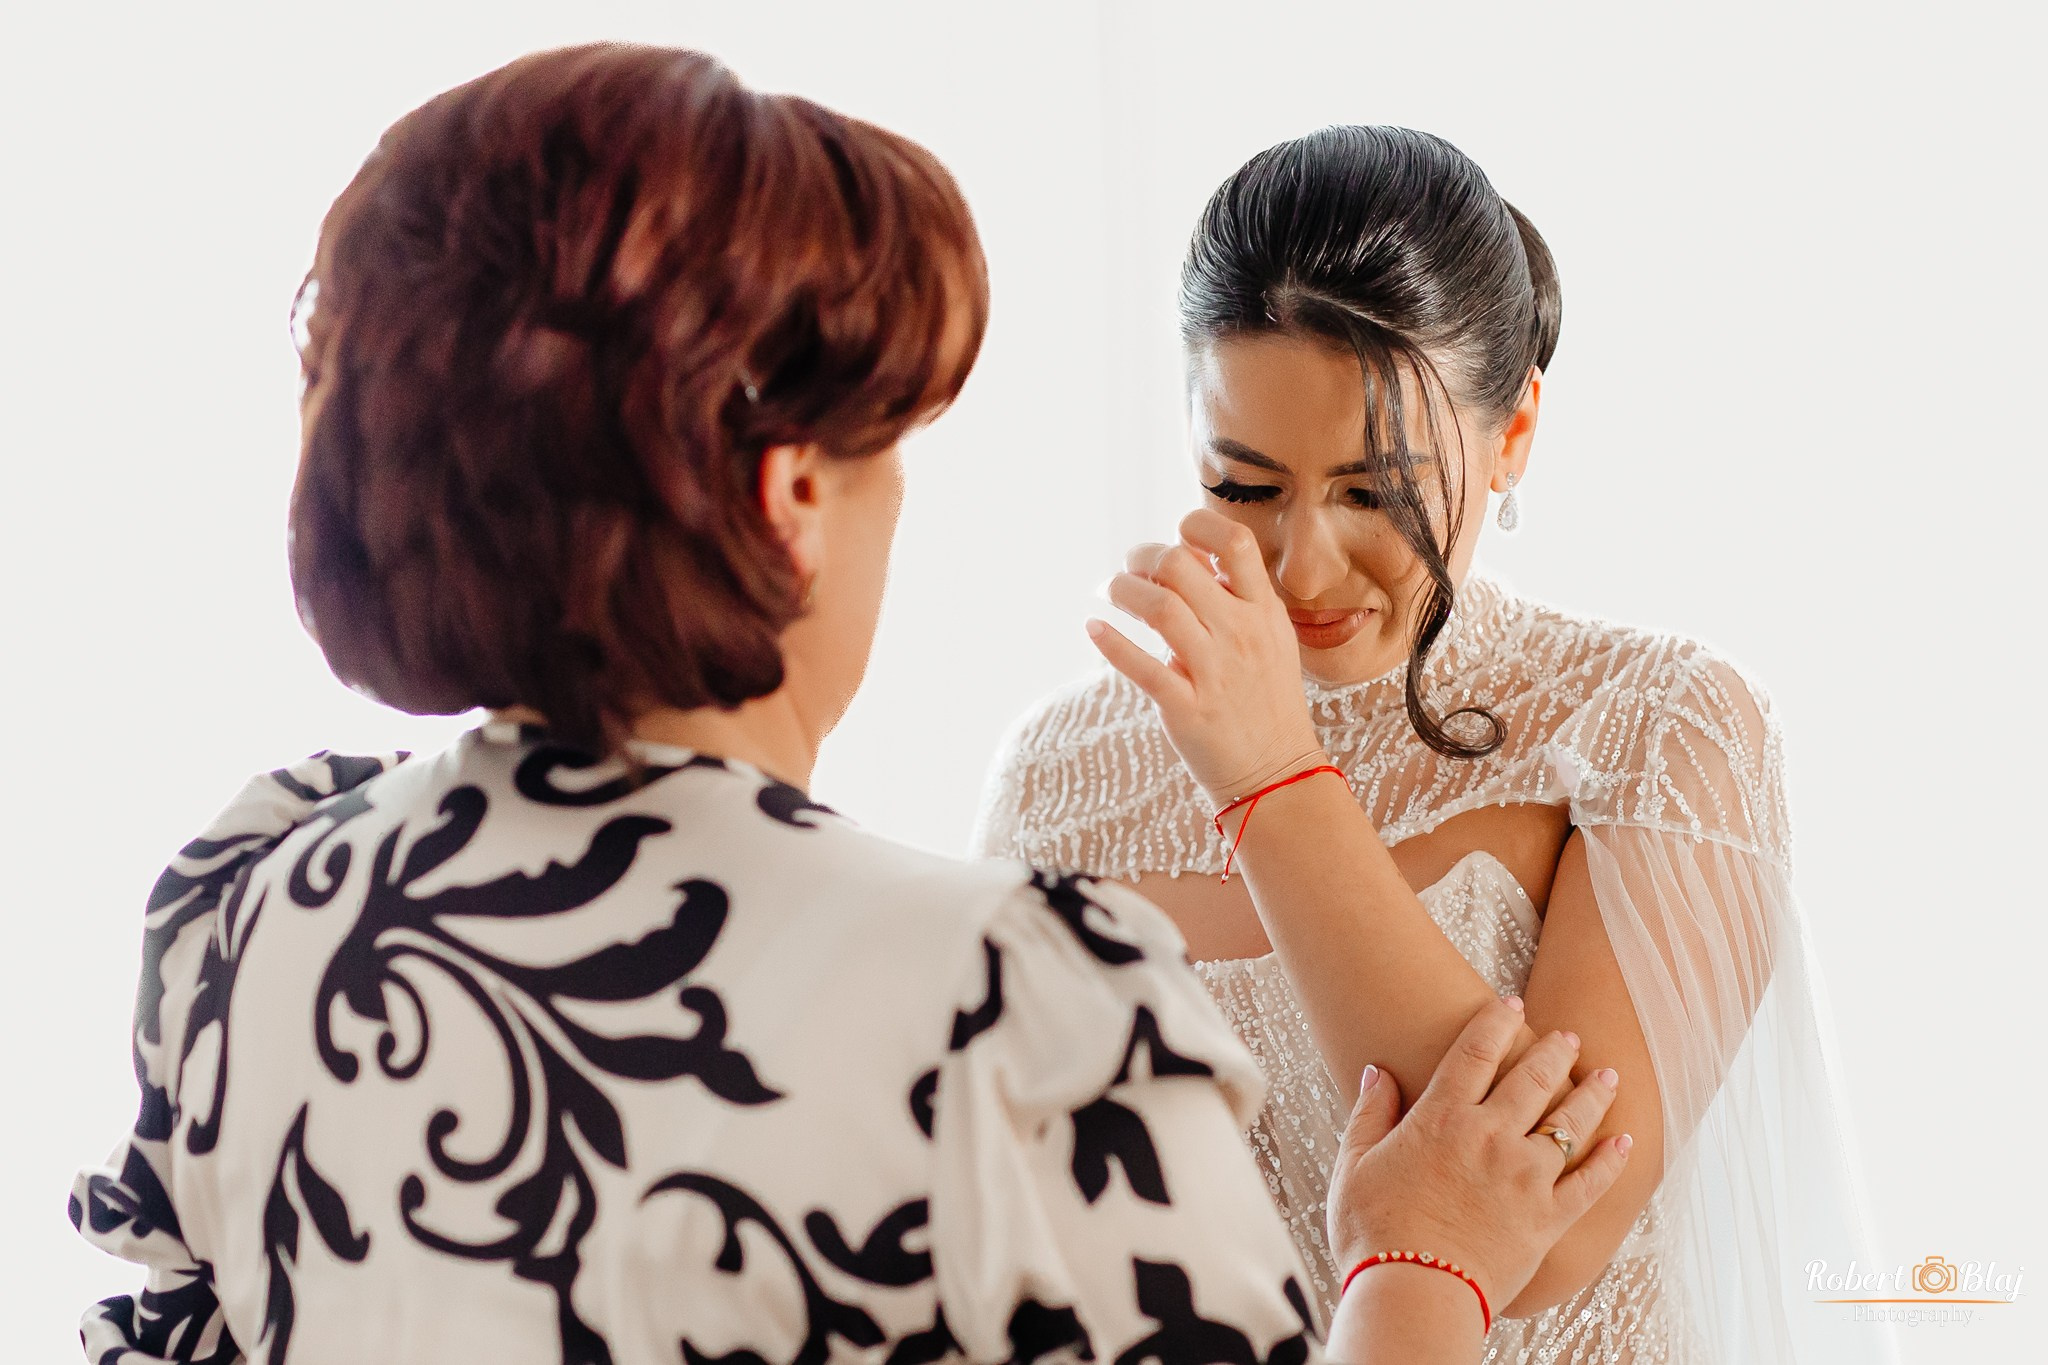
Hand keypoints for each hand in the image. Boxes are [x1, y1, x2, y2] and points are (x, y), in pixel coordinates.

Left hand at [1088, 508, 1324, 804]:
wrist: (1280, 773)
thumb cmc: (1267, 701)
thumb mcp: (1270, 640)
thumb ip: (1237, 599)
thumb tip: (1188, 556)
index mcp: (1264, 612)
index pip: (1235, 541)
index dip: (1196, 527)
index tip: (1176, 540)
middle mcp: (1241, 635)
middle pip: (1180, 566)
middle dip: (1143, 557)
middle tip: (1131, 568)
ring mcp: (1215, 672)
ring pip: (1158, 608)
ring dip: (1123, 591)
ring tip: (1112, 593)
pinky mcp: (1187, 709)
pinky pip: (1141, 667)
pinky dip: (1110, 643)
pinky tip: (1094, 629)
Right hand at [1325, 997, 1631, 1314]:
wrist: (1413, 1293)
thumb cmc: (1373, 1233)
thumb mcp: (1354, 1165)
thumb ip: (1369, 1114)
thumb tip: (1376, 1072)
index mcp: (1441, 1119)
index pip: (1475, 1052)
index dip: (1496, 1022)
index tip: (1510, 1002)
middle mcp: (1491, 1138)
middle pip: (1532, 1078)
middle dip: (1554, 1051)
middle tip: (1568, 1036)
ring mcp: (1525, 1178)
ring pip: (1569, 1123)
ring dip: (1591, 1095)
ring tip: (1607, 1076)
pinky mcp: (1548, 1219)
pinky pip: (1590, 1183)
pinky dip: (1610, 1160)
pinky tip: (1624, 1141)